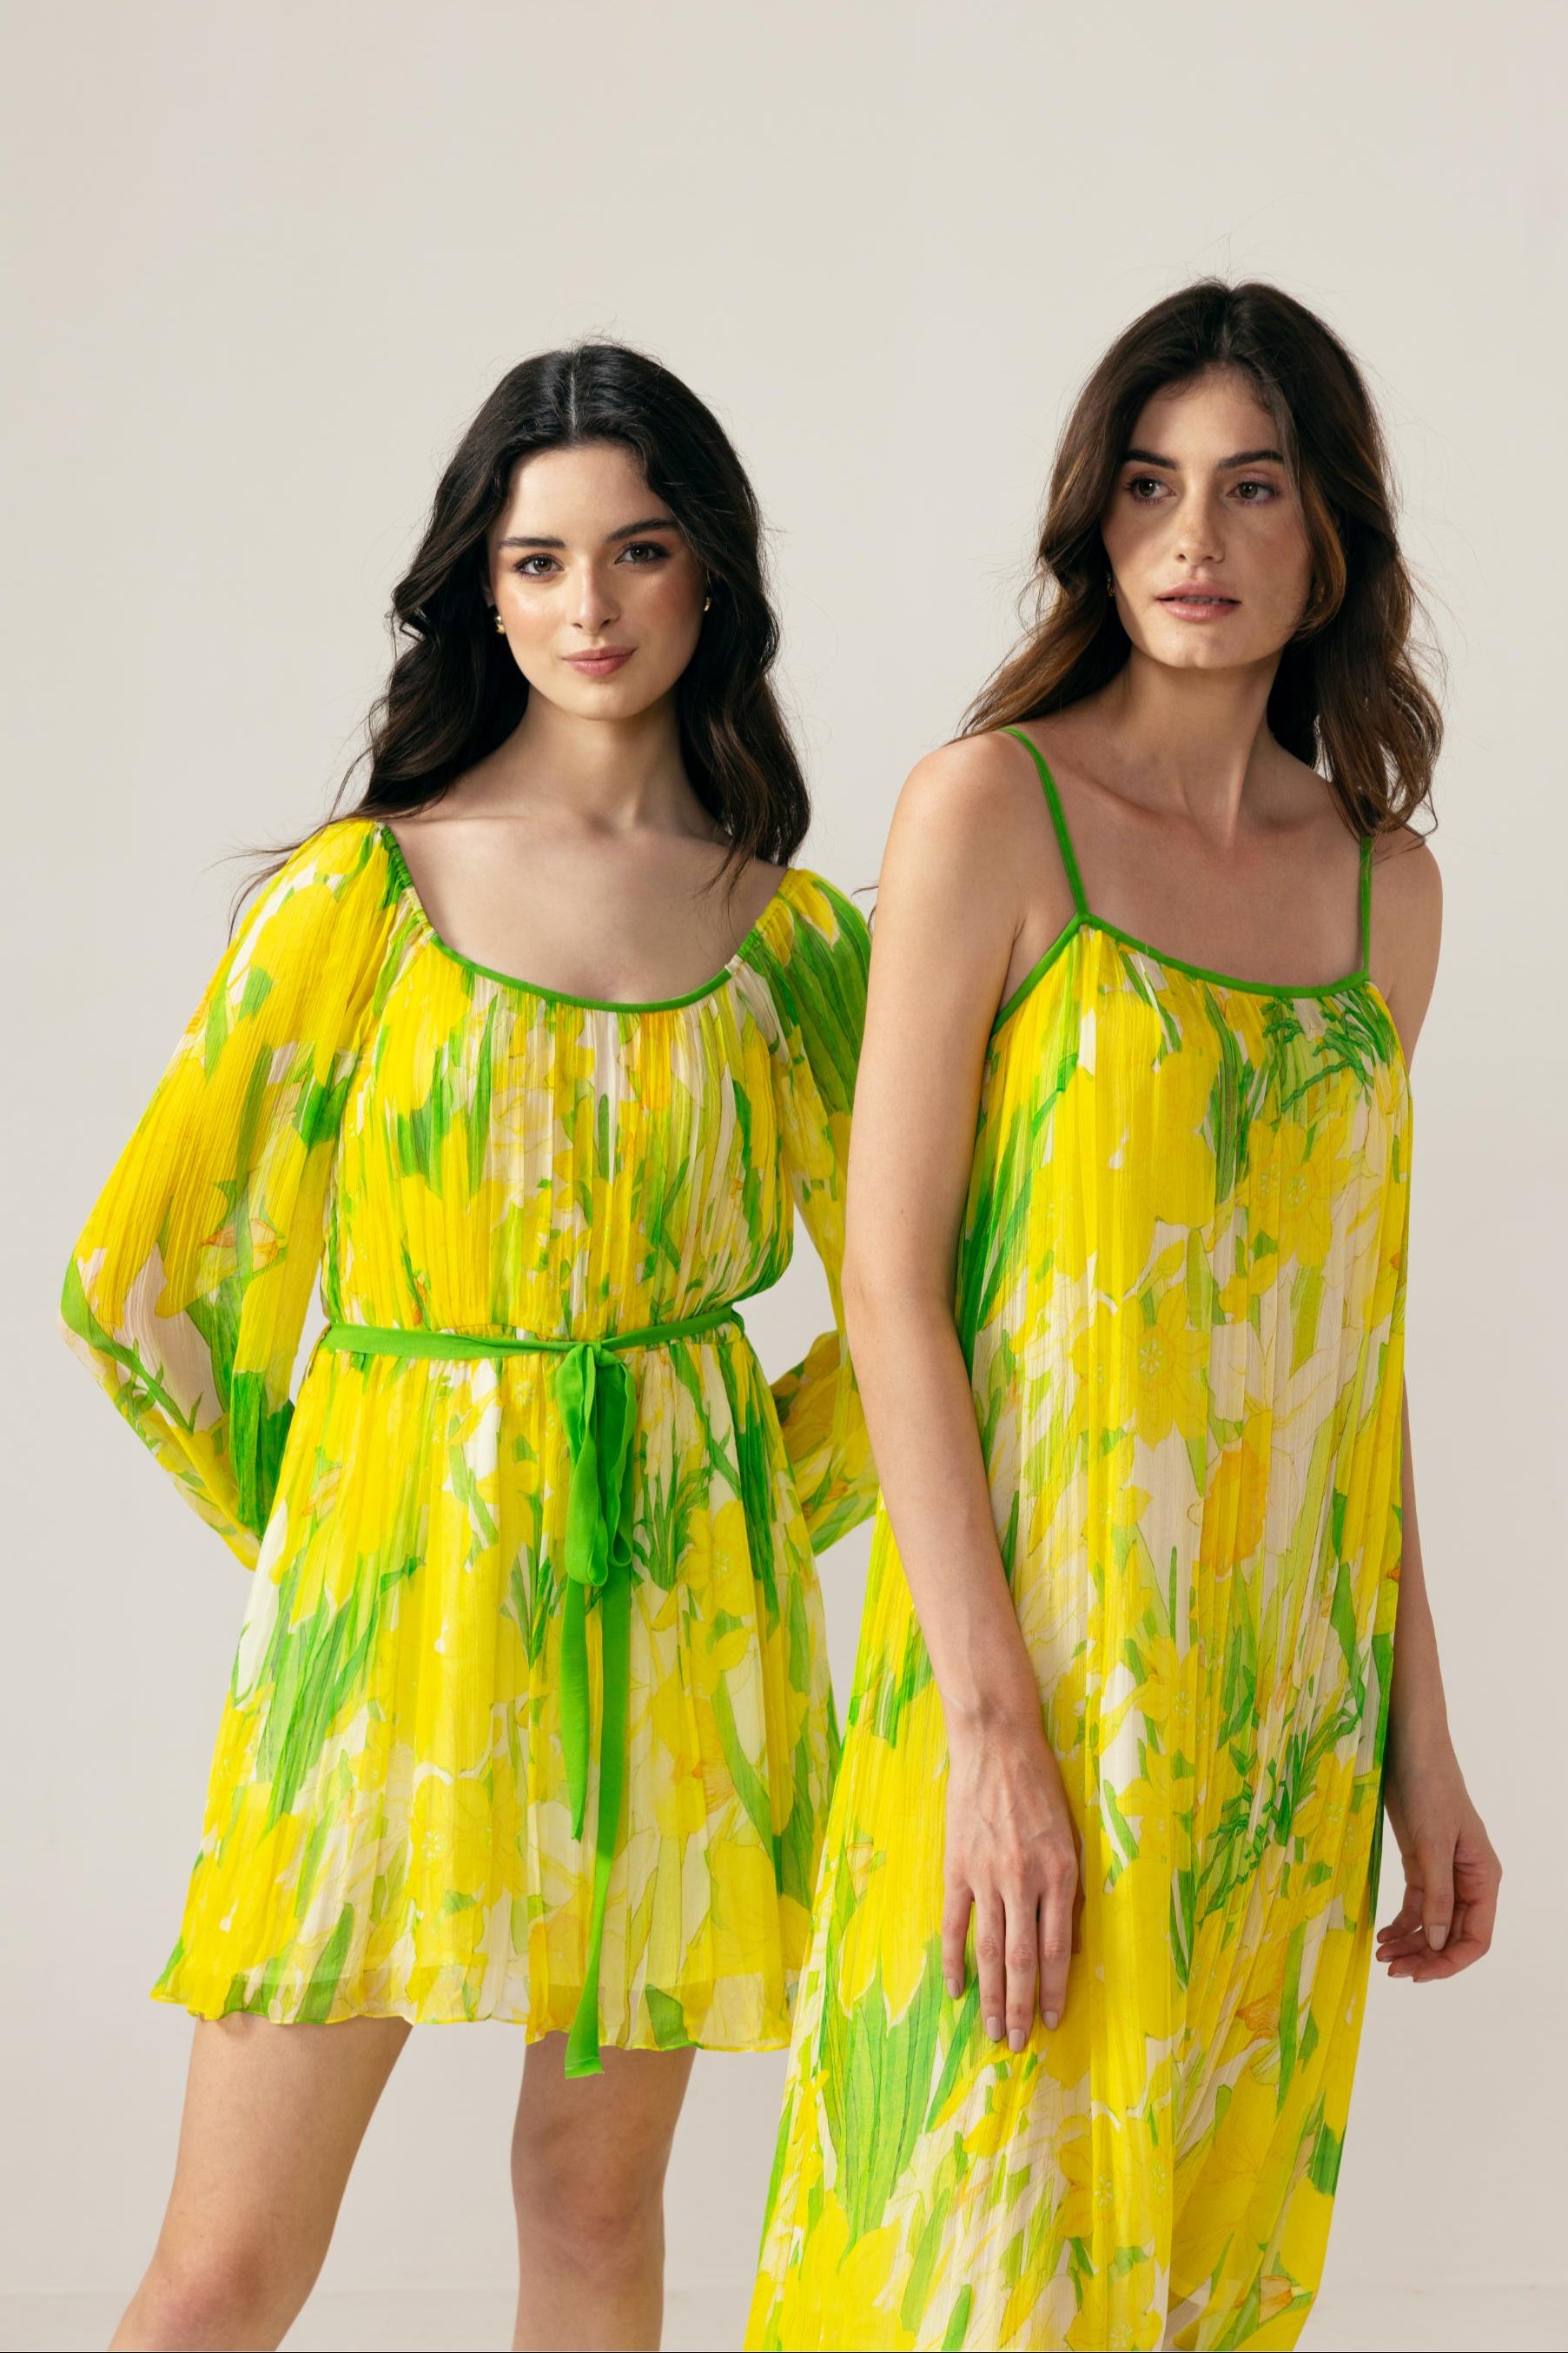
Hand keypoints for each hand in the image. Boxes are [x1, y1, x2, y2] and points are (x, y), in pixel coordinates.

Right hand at [942, 1707, 1081, 2047]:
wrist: (997, 1743)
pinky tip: (957, 1990)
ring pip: (990, 1950)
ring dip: (992, 1996)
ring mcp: (987, 1876)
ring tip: (994, 2030)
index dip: (1055, 1991)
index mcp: (1059, 1875)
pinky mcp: (957, 1868)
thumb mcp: (1071, 1834)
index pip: (1058, 1949)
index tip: (1053, 2021)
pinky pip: (954, 1924)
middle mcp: (1024, 1882)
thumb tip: (1067, 1938)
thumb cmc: (1041, 1786)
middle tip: (1019, 2043)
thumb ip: (1069, 1886)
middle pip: (1023, 1960)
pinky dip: (953, 1961)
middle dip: (1022, 2007)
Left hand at [1378, 1730, 1499, 1982]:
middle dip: (1426, 1957)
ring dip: (1411, 1943)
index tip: (1419, 1975)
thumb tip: (1440, 1944)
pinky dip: (1402, 1923)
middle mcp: (1468, 1880)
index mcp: (1484, 1878)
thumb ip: (1437, 1896)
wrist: (1409, 1747)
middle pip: (1453, 1936)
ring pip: (1432, 1923)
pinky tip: (1383, 1934)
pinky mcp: (1420, 1861)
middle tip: (1391, 1969)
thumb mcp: (1432, 1845)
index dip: (1450, 1962)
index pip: (1477, 1938)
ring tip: (1381, 1955)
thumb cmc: (1430, 1789)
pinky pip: (1416, 1904)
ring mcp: (1443, 1872)